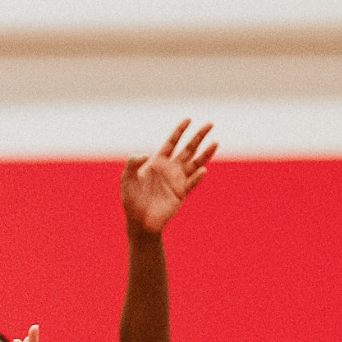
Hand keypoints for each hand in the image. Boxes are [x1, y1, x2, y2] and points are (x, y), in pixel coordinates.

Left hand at [122, 119, 215, 234]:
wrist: (139, 221)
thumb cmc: (131, 200)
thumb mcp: (126, 179)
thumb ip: (132, 164)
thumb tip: (146, 154)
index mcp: (157, 162)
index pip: (171, 142)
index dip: (179, 131)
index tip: (188, 119)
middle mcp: (170, 168)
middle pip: (188, 149)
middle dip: (198, 136)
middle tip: (210, 124)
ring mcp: (177, 180)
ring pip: (195, 163)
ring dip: (205, 153)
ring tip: (215, 142)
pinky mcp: (181, 194)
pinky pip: (192, 183)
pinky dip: (197, 177)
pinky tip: (202, 171)